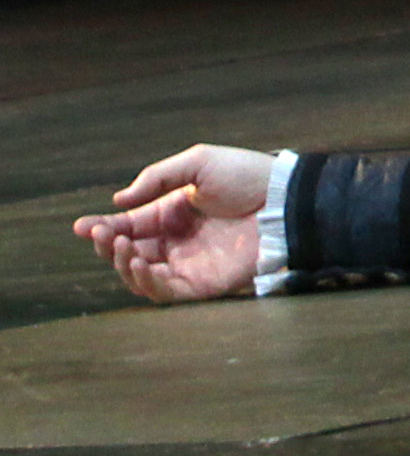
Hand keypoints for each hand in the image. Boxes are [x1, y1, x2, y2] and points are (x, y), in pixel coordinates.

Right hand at [75, 145, 274, 302]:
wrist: (282, 200)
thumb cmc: (246, 176)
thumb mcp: (199, 163)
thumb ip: (158, 179)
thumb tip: (118, 201)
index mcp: (173, 213)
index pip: (130, 225)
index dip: (104, 228)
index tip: (81, 226)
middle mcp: (176, 241)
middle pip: (129, 252)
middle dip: (108, 246)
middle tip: (100, 235)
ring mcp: (186, 263)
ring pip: (140, 275)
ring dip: (122, 264)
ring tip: (119, 247)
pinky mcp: (199, 284)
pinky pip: (162, 291)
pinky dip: (144, 281)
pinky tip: (137, 262)